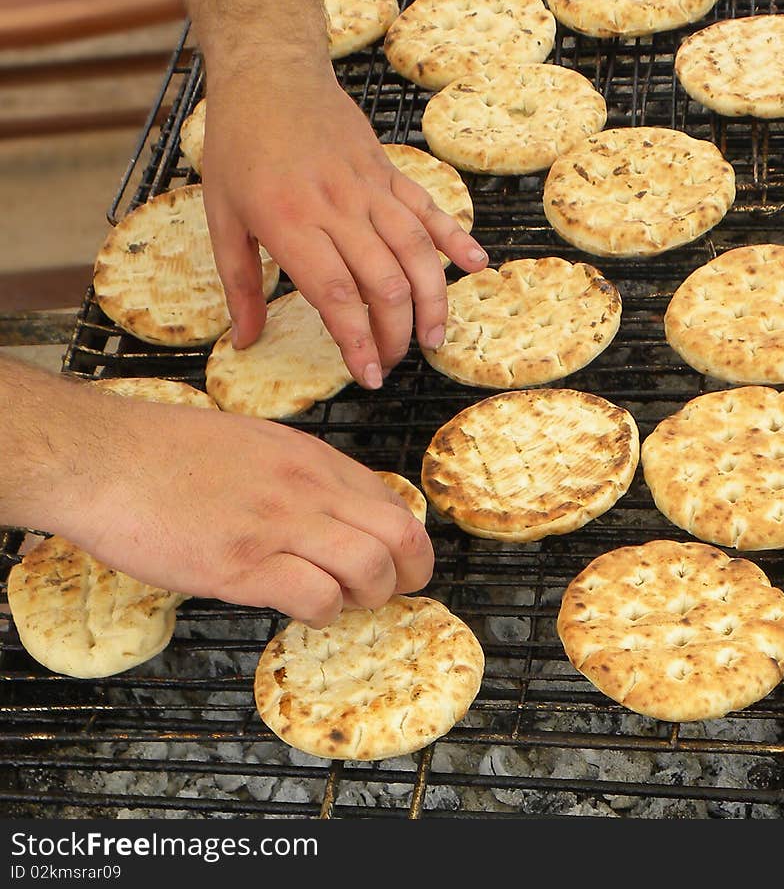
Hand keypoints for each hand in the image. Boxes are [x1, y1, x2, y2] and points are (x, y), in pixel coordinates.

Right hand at [56, 393, 433, 627]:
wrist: (100, 456)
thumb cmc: (166, 451)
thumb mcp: (253, 442)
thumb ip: (298, 474)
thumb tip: (330, 512)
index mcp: (310, 457)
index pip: (391, 501)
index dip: (404, 540)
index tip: (395, 561)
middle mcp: (306, 487)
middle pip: (400, 535)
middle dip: (410, 573)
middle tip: (391, 592)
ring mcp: (277, 525)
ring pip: (370, 568)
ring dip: (368, 597)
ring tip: (341, 602)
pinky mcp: (242, 565)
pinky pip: (317, 598)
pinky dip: (322, 613)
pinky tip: (301, 610)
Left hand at [201, 58, 487, 388]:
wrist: (271, 72)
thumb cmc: (239, 146)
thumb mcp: (222, 217)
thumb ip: (238, 284)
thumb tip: (245, 341)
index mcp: (291, 223)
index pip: (337, 295)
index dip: (358, 341)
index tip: (368, 377)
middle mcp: (338, 207)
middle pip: (384, 282)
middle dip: (396, 333)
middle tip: (392, 363)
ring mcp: (370, 188)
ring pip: (416, 251)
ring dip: (432, 300)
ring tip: (434, 338)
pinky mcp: (390, 172)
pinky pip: (430, 209)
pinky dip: (456, 238)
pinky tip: (476, 267)